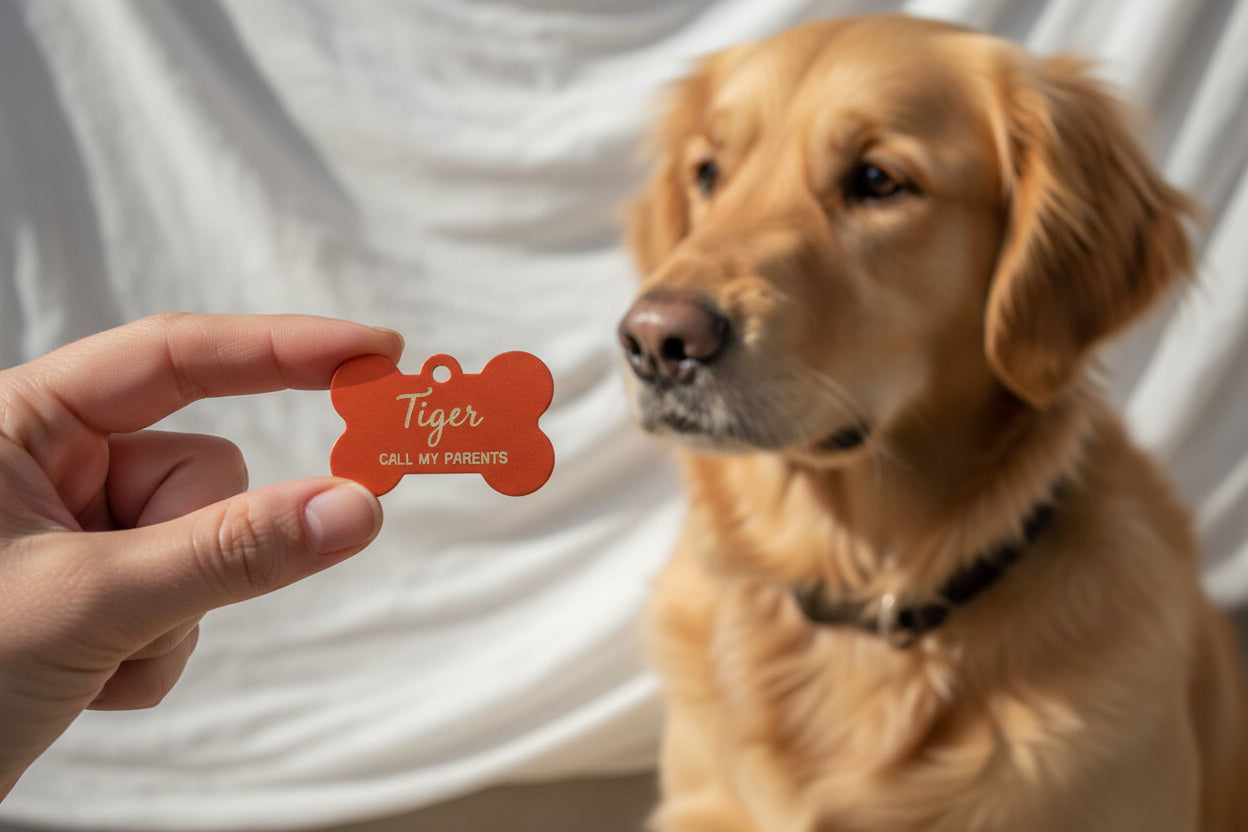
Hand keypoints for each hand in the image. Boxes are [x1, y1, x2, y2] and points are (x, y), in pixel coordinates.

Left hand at [0, 313, 403, 798]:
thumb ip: (230, 552)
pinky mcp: (98, 588)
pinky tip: (87, 681)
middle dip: (192, 550)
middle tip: (128, 612)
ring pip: (208, 543)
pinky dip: (156, 649)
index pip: (176, 357)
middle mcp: (55, 464)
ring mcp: (79, 529)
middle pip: (205, 472)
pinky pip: (189, 597)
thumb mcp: (88, 602)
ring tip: (89, 660)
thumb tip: (358, 507)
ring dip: (170, 617)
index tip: (376, 353)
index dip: (284, 347)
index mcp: (23, 423)